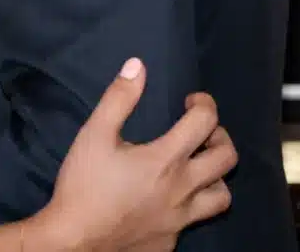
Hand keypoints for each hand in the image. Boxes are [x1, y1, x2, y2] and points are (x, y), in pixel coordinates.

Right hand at [29, 58, 236, 251]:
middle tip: (201, 132)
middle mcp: (182, 190)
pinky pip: (193, 221)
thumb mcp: (94, 134)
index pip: (205, 121)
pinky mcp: (170, 241)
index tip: (190, 101)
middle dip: (220, 136)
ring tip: (195, 167)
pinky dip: (188, 206)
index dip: (203, 103)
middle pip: (227, 158)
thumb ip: (119, 98)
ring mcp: (180, 220)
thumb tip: (137, 65)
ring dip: (214, 176)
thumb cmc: (84, 185)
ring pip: (222, 196)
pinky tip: (167, 201)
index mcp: (166, 159)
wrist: (73, 242)